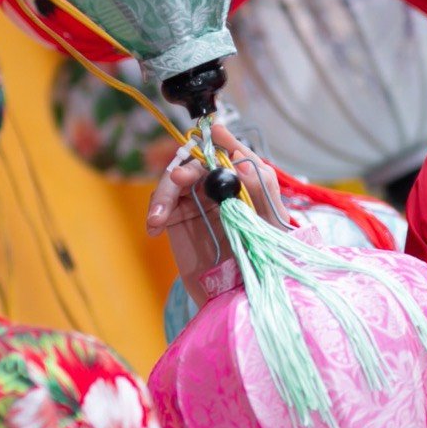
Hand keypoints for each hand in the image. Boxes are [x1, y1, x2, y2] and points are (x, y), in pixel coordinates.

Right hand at [144, 121, 285, 309]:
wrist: (241, 296)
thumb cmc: (264, 259)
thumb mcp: (272, 225)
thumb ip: (261, 190)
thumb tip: (241, 161)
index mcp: (243, 183)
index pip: (230, 153)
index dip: (222, 139)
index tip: (213, 131)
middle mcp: (218, 189)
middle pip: (196, 164)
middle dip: (186, 169)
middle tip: (178, 179)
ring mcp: (196, 203)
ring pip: (174, 182)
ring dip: (164, 193)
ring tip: (158, 218)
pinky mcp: (177, 221)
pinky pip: (161, 206)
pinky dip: (155, 211)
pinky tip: (155, 227)